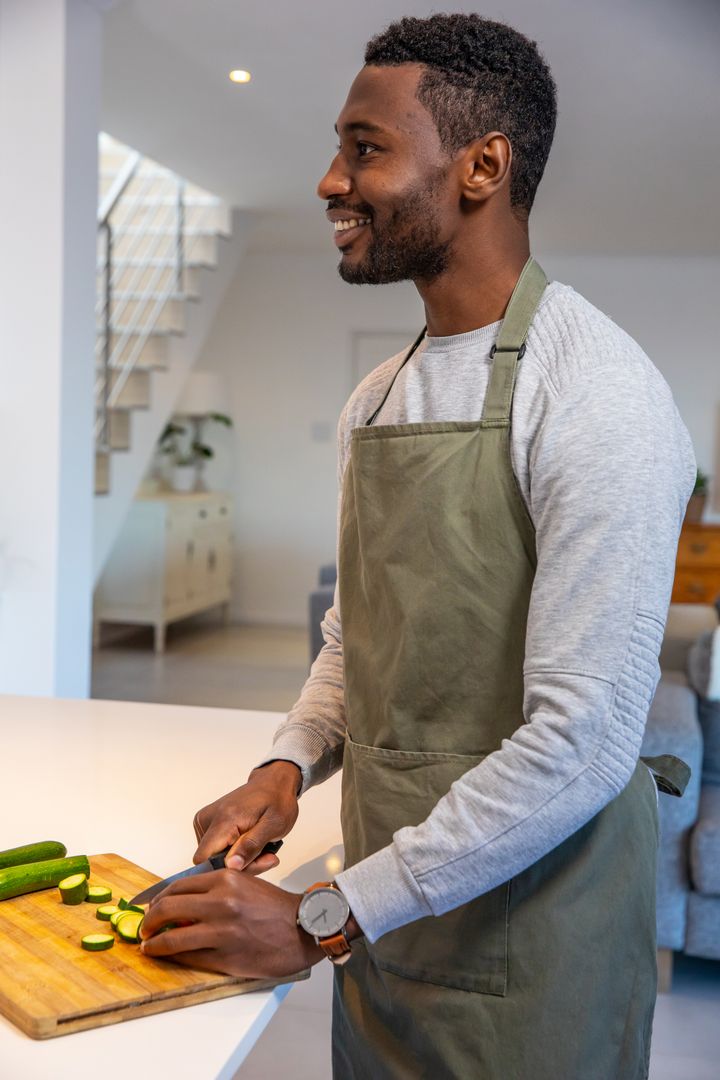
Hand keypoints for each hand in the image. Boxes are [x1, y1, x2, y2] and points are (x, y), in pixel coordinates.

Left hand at [139, 868, 325, 978]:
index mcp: (225, 879)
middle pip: (168, 909)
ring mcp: (222, 931)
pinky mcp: (226, 956)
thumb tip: (182, 903)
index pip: (177, 887)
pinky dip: (174, 958)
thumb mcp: (245, 884)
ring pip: (173, 938)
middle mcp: (221, 902)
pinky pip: (190, 958)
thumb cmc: (276, 907)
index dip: (157, 900)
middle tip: (144, 928)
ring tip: (149, 947)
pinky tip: (170, 957)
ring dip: (155, 944)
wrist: (304, 927)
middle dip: (149, 921)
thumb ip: (214, 890)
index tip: (150, 908)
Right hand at [193, 760, 301, 875]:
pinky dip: (233, 851)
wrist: (273, 782)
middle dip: (238, 865)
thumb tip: (231, 865)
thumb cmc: (277, 801)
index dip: (225, 870)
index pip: (204, 860)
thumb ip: (251, 846)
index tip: (251, 864)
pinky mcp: (207, 823)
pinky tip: (249, 843)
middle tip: (264, 856)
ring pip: (213, 857)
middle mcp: (208, 818)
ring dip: (238, 859)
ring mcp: (205, 820)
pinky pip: (215, 848)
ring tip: (259, 847)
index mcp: (224, 818)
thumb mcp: (274, 825)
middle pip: (210, 860)